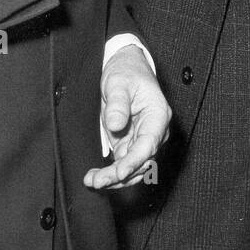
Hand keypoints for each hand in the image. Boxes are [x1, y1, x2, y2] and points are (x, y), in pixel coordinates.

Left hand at [84, 44, 171, 189]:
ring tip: (91, 181)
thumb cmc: (127, 72)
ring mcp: (142, 139)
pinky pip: (124, 165)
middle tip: (97, 181)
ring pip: (133, 169)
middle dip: (120, 175)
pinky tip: (95, 177)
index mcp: (158, 115)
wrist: (126, 68)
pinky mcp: (130, 144)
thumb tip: (115, 125)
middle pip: (142, 162)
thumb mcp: (119, 82)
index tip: (119, 173)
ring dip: (114, 179)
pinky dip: (111, 174)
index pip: (148, 145)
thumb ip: (118, 103)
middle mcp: (154, 131)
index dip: (134, 162)